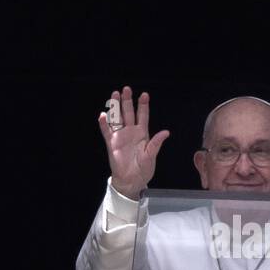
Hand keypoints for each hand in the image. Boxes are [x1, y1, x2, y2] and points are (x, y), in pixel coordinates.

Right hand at [97, 85, 169, 200]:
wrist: (132, 180)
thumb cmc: (143, 169)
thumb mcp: (151, 155)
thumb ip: (156, 143)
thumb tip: (166, 132)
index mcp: (142, 134)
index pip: (143, 116)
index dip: (143, 105)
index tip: (144, 95)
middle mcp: (131, 132)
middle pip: (129, 113)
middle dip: (128, 101)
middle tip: (126, 89)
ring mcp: (120, 137)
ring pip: (117, 118)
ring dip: (115, 108)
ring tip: (114, 95)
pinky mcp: (111, 143)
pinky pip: (107, 131)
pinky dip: (104, 124)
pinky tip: (103, 115)